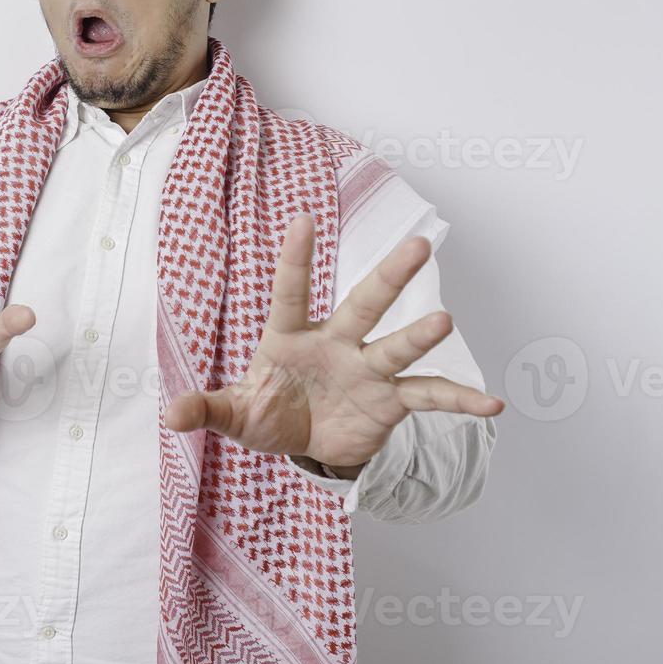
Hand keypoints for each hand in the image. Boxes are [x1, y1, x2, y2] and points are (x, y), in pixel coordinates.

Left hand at [162, 214, 504, 473]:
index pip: (291, 292)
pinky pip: (429, 396)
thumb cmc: (269, 414)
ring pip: (397, 345)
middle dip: (388, 277)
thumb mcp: (236, 415)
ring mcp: (367, 368)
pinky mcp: (391, 400)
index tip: (303, 219)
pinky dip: (459, 400)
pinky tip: (492, 404)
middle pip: (363, 303)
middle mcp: (336, 343)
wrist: (308, 444)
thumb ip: (207, 410)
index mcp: (290, 338)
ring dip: (419, 334)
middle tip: (418, 243)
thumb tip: (170, 415)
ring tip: (444, 319)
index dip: (296, 259)